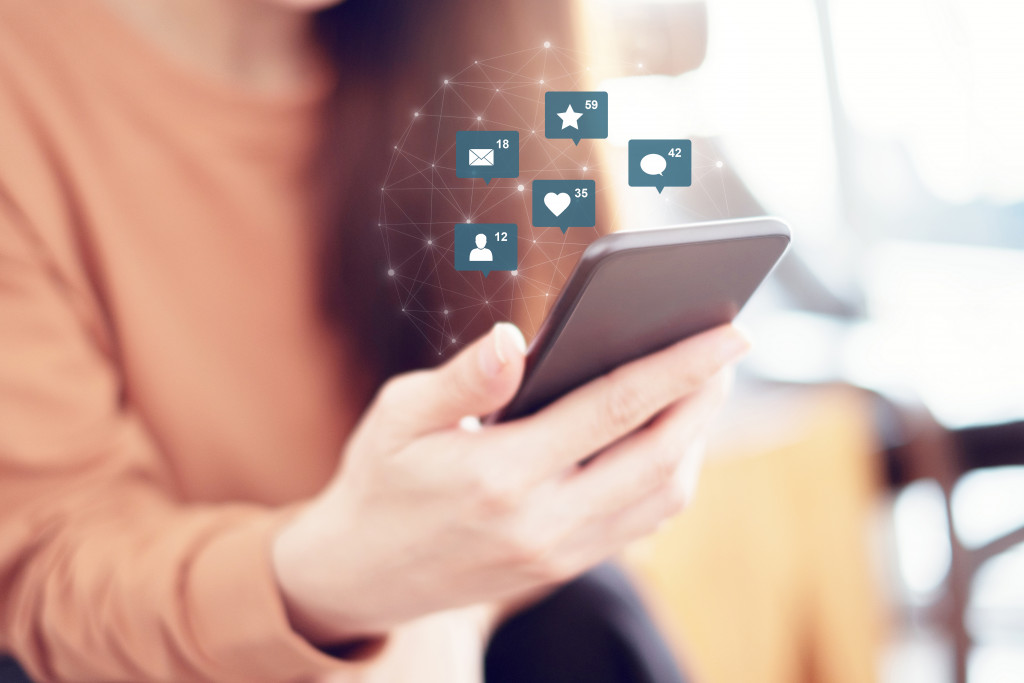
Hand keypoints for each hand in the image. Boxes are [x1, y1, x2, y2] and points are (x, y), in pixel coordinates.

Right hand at [272, 322, 746, 644]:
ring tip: (701, 390)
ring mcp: (558, 554)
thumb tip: (513, 339)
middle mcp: (541, 522)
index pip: (614, 409)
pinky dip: (668, 477)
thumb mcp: (398, 417)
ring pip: (661, 497)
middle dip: (705, 400)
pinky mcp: (562, 568)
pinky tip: (665, 440)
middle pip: (658, 457)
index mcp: (500, 475)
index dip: (680, 366)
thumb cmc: (379, 481)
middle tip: (727, 351)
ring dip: (694, 441)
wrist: (361, 574)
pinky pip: (640, 522)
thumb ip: (463, 379)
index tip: (730, 332)